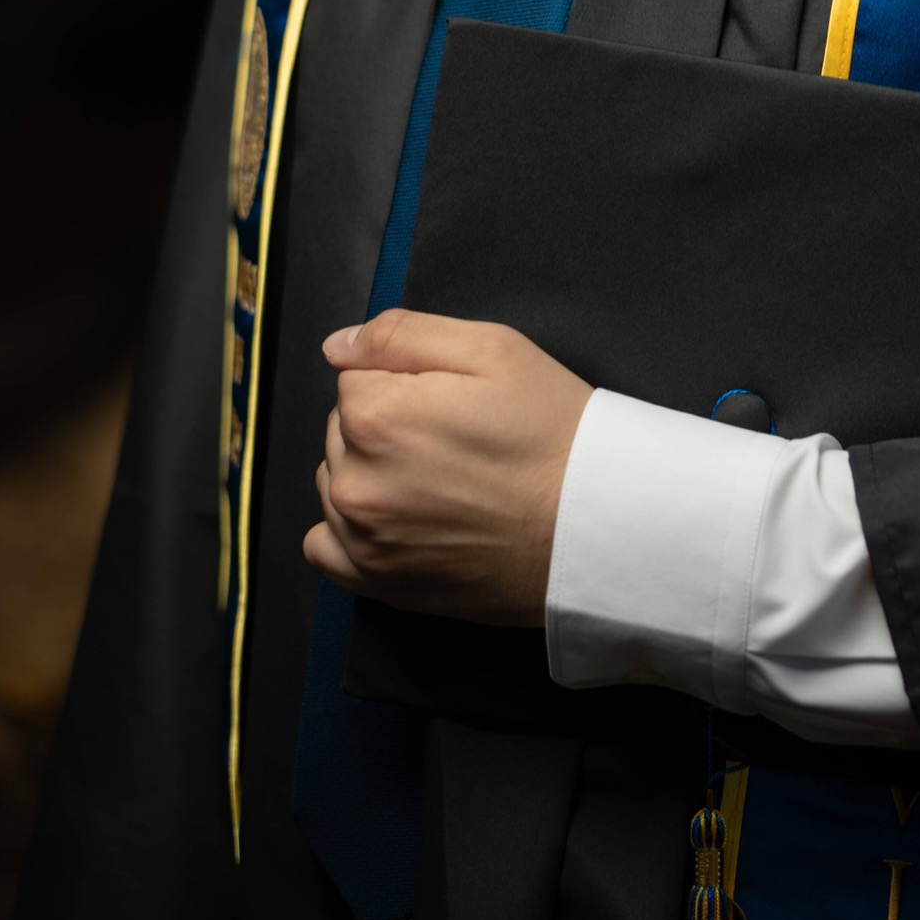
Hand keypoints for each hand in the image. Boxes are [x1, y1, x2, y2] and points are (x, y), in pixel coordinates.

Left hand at [302, 308, 592, 624]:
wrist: (594, 525)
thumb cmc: (551, 433)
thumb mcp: (493, 349)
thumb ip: (402, 334)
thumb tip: (339, 345)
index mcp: (376, 415)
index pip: (356, 376)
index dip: (406, 379)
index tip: (451, 398)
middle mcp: (356, 483)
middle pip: (343, 428)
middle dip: (387, 423)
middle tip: (455, 436)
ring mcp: (364, 540)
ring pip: (337, 481)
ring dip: (371, 472)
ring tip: (441, 478)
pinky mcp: (380, 584)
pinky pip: (325, 548)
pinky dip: (350, 530)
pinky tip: (398, 518)